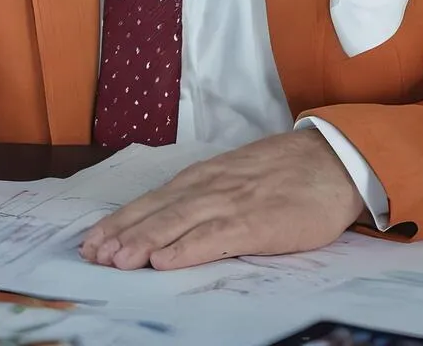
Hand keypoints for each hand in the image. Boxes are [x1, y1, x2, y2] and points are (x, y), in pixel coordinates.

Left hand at [79, 129, 364, 269]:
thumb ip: (206, 194)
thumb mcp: (236, 176)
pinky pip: (214, 238)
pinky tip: (164, 260)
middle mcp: (209, 187)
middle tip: (91, 254)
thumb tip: (171, 217)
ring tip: (116, 260)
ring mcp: (231, 203)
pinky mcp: (256, 223)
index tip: (92, 239)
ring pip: (177, 224)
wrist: (331, 161)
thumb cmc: (285, 173)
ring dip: (143, 242)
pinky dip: (186, 249)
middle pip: (156, 211)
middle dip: (121, 233)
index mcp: (204, 178)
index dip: (121, 220)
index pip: (152, 201)